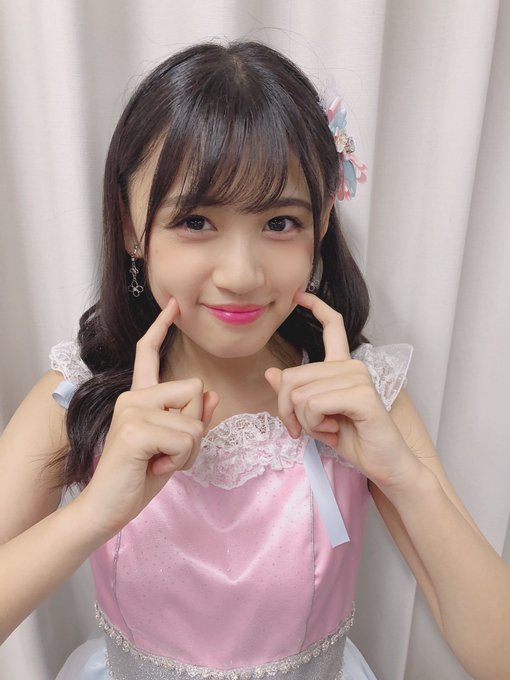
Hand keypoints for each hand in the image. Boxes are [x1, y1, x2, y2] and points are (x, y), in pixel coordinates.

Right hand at [78, 298, 218, 537]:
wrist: (107, 507)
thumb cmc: (139, 476)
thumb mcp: (174, 446)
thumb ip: (192, 419)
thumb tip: (212, 393)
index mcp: (139, 396)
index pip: (148, 352)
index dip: (162, 327)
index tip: (174, 304)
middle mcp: (132, 396)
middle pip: (194, 390)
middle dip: (194, 427)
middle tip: (168, 452)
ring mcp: (131, 410)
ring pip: (194, 421)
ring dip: (187, 451)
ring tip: (160, 462)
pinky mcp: (134, 430)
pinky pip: (186, 439)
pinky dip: (180, 461)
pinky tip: (154, 468)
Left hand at [265, 291, 415, 488]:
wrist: (385, 465)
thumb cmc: (354, 440)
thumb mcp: (316, 417)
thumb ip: (296, 394)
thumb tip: (271, 373)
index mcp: (343, 366)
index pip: (332, 326)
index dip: (315, 307)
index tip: (298, 295)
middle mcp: (351, 365)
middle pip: (292, 377)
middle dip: (287, 411)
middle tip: (302, 429)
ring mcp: (358, 377)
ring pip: (299, 394)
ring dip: (304, 422)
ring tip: (326, 430)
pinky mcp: (361, 394)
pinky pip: (313, 405)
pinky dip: (314, 425)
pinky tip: (334, 431)